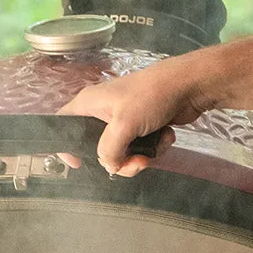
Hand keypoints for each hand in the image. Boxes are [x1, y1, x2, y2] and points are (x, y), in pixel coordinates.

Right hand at [56, 57, 210, 176]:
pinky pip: (140, 149)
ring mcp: (123, 121)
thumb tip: (108, 166)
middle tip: (135, 162)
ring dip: (140, 158)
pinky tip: (164, 137)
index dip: (66, 146)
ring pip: (122, 154)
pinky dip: (154, 148)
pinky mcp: (142, 128)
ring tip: (154, 147)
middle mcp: (102, 112)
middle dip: (119, 161)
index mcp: (89, 104)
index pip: (63, 124)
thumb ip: (109, 149)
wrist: (188, 87)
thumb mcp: (124, 123)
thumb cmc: (152, 94)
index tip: (78, 164)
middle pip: (98, 149)